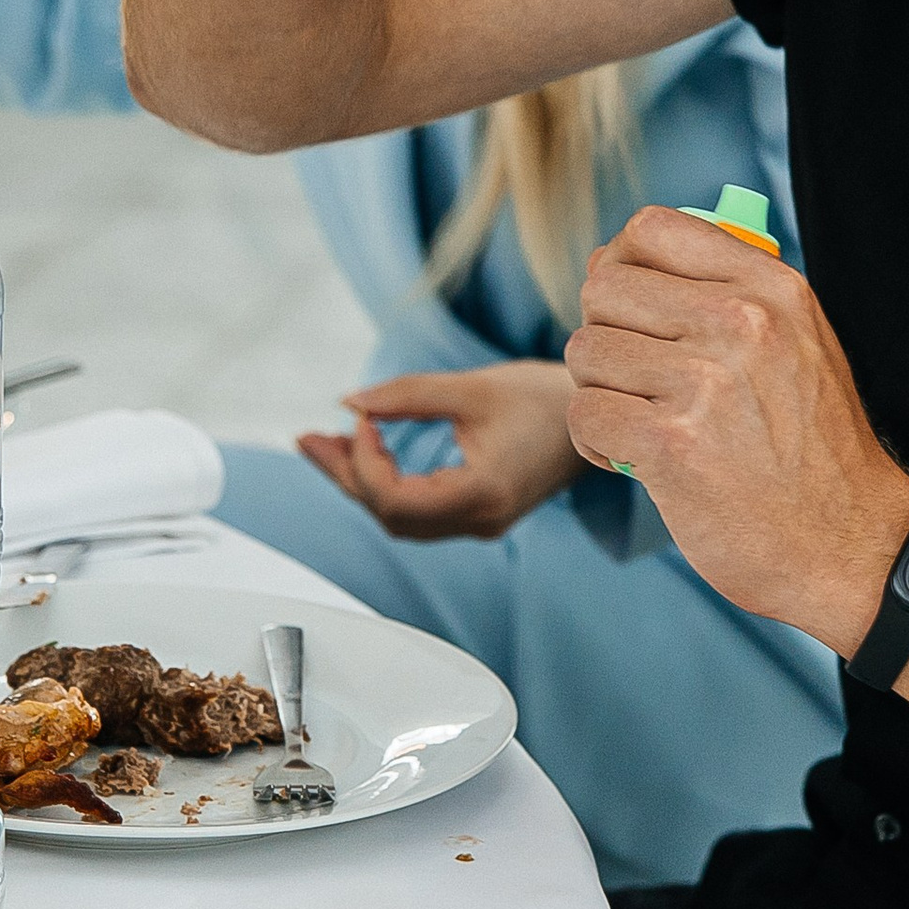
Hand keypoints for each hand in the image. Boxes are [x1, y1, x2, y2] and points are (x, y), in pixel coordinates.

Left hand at [297, 360, 584, 539]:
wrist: (603, 411)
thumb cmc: (546, 395)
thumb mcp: (472, 387)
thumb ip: (407, 396)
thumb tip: (349, 403)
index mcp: (482, 494)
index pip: (395, 501)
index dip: (364, 462)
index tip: (362, 416)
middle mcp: (480, 520)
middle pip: (390, 515)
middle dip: (345, 474)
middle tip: (306, 439)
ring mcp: (481, 522)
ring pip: (401, 517)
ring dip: (361, 480)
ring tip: (325, 442)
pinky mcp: (480, 511)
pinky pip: (419, 509)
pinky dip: (388, 482)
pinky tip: (370, 451)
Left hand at [563, 208, 908, 644]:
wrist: (851, 545)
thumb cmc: (817, 447)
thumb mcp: (801, 340)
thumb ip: (731, 292)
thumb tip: (623, 259)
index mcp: (770, 289)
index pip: (651, 229)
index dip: (620, 262)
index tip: (628, 303)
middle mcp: (739, 324)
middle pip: (604, 288)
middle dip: (604, 331)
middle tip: (633, 374)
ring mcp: (703, 384)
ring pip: (586, 351)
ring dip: (599, 390)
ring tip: (640, 419)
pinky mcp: (670, 447)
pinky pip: (585, 413)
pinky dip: (597, 441)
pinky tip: (634, 459)